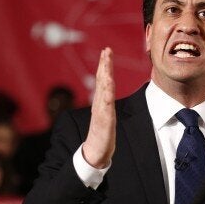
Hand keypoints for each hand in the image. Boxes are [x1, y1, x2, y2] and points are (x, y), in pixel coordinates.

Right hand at [82, 47, 115, 168]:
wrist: (95, 153)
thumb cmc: (101, 135)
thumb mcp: (106, 116)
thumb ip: (106, 104)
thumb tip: (108, 94)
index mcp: (101, 102)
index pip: (103, 80)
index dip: (104, 65)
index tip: (107, 51)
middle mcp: (100, 104)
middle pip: (102, 81)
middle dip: (104, 65)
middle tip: (106, 50)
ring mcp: (101, 112)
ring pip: (103, 91)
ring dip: (105, 76)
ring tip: (106, 63)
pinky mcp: (104, 122)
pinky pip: (105, 106)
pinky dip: (106, 94)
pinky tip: (108, 85)